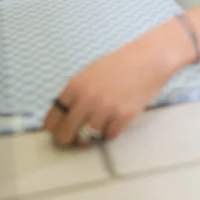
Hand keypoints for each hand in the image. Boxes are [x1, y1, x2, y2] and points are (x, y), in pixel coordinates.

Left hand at [44, 21, 187, 145]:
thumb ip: (75, 93)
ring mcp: (104, 109)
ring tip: (102, 121)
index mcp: (75, 86)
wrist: (147, 59)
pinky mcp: (122, 116)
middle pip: (65, 135)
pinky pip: (109, 136)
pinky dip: (111, 131)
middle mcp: (87, 99)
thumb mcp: (89, 73)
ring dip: (93, 133)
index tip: (60, 131)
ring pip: (88, 137)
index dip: (55, 128)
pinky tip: (115, 119)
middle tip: (76, 138)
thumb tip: (64, 115)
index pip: (51, 120)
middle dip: (70, 139)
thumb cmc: (120, 64)